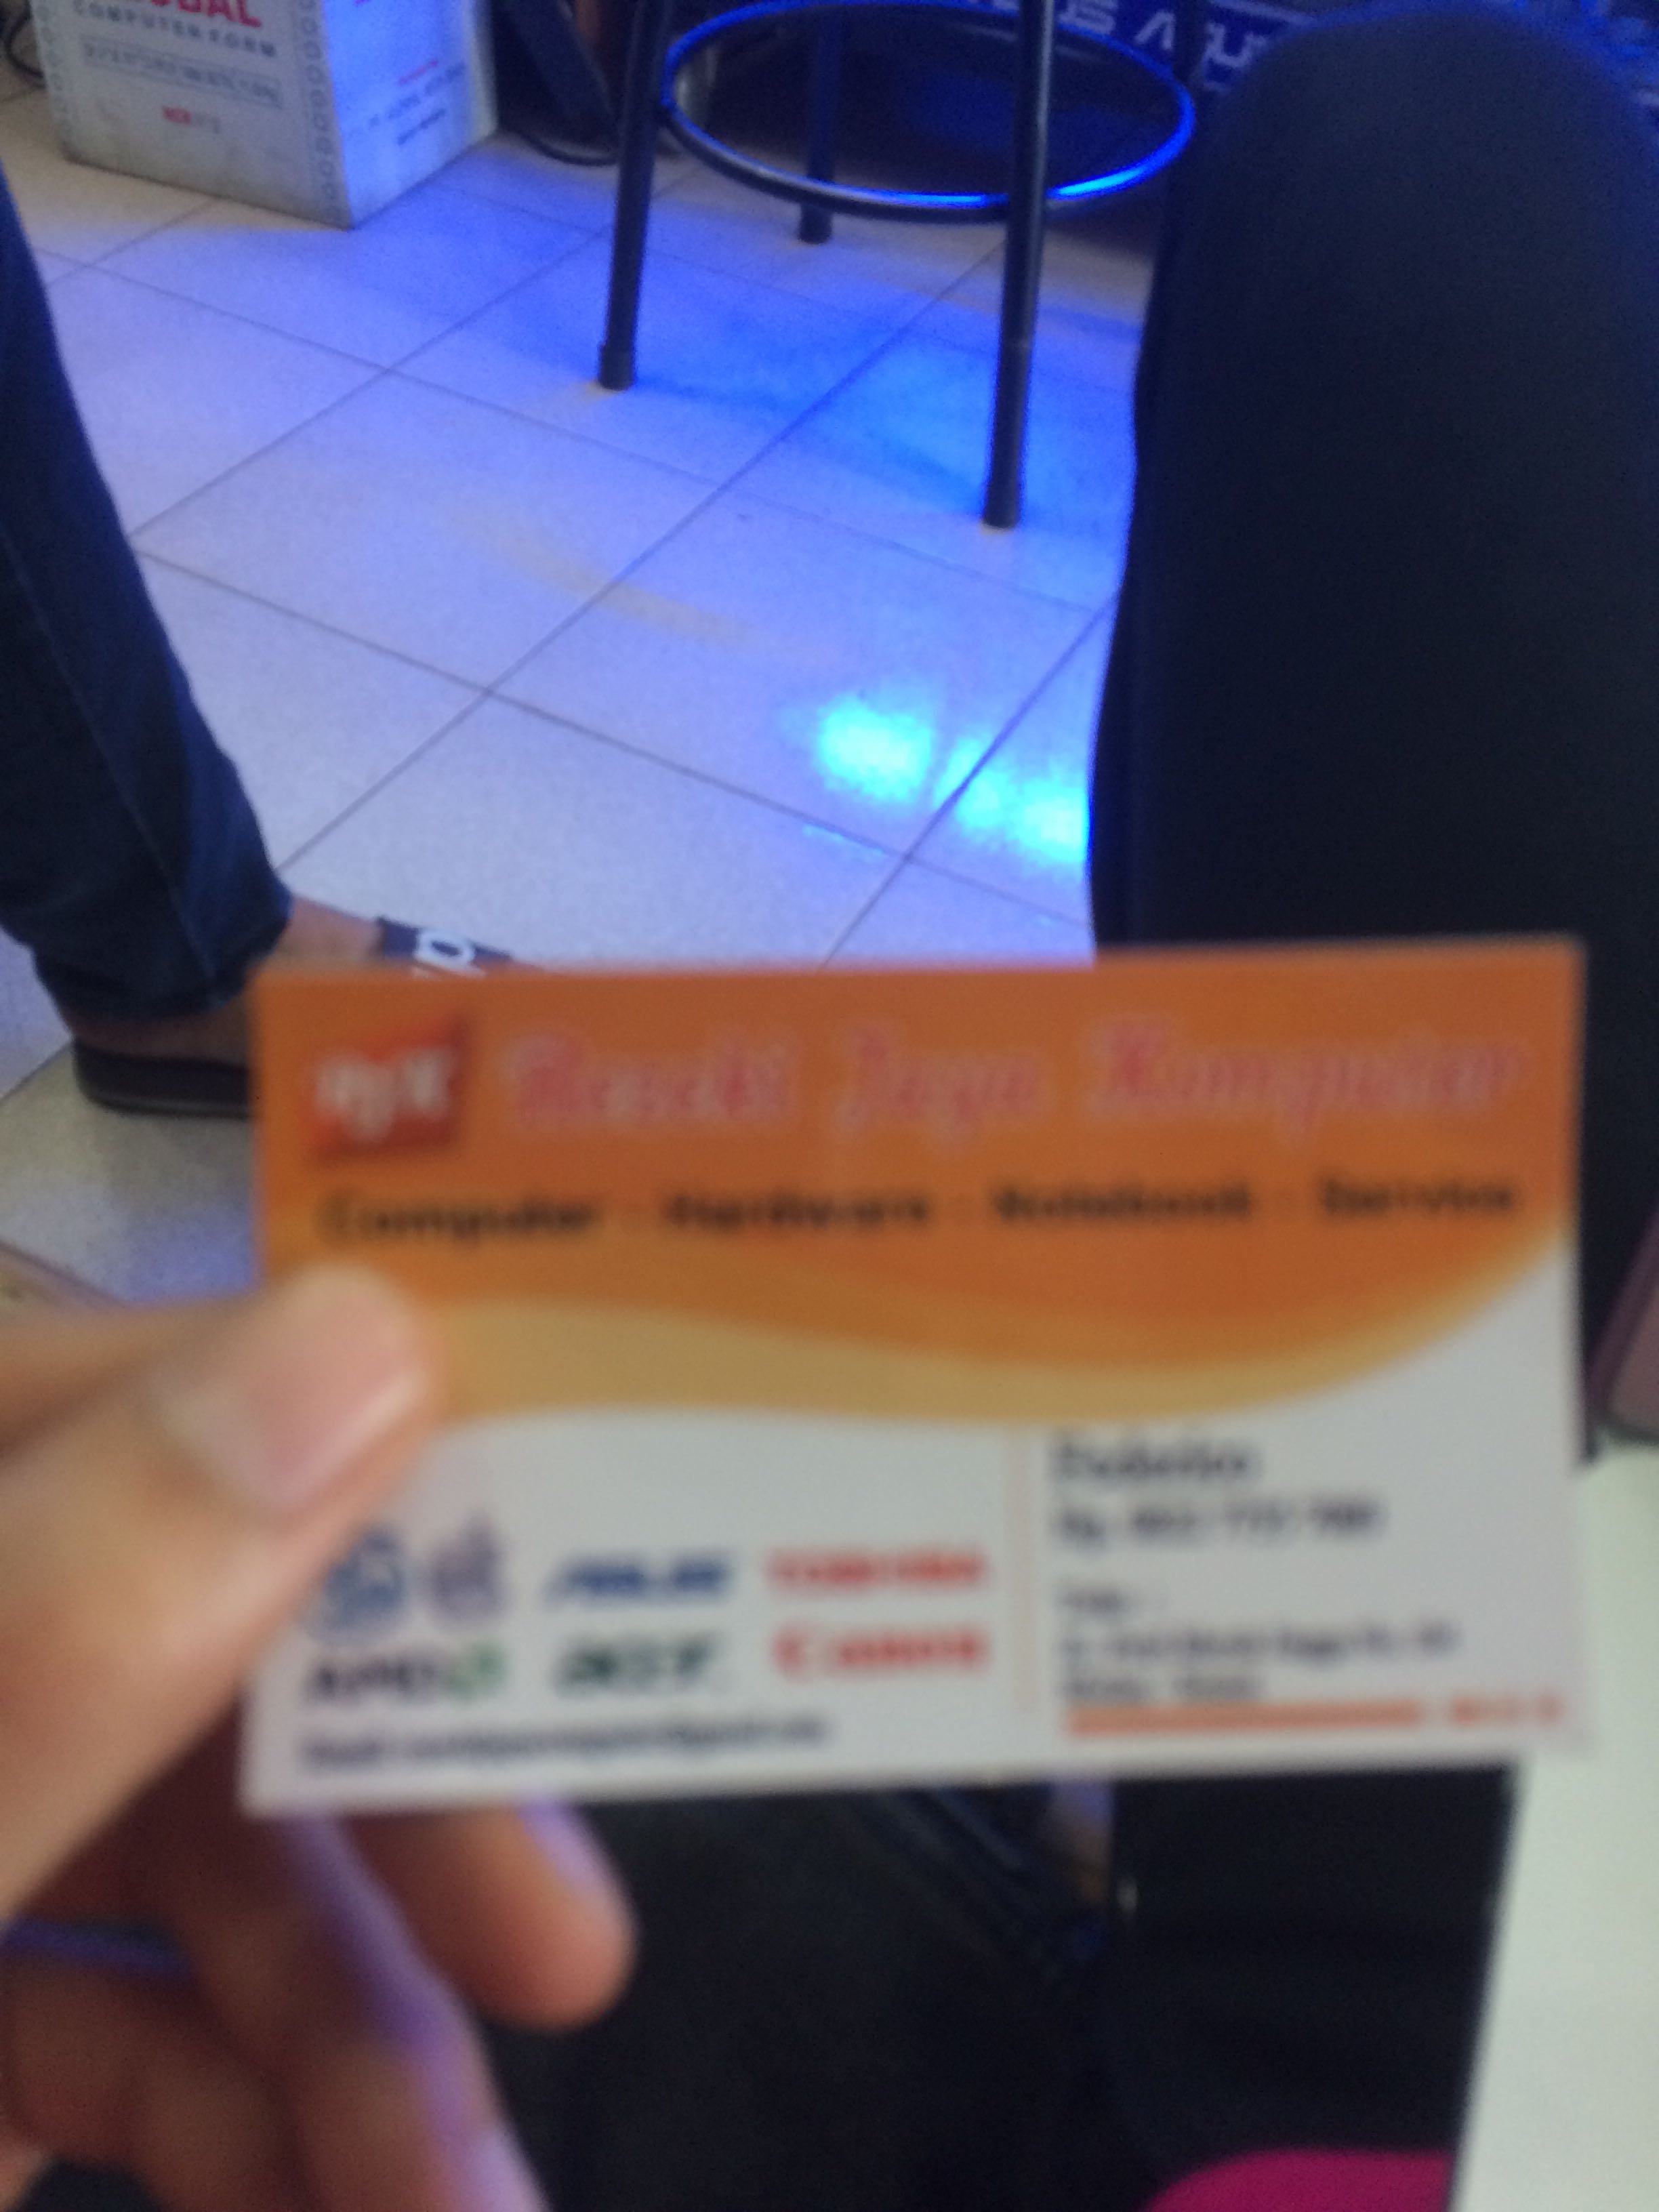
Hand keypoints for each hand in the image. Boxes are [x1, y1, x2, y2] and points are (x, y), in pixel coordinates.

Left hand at [0, 1272, 633, 2211]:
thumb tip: (368, 1336)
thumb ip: (71, 1613)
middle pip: (196, 1643)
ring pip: (180, 1848)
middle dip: (390, 1822)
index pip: (134, 1392)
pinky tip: (345, 2196)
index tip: (577, 1536)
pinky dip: (239, 2100)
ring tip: (459, 2200)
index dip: (361, 1441)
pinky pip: (111, 1999)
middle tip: (568, 1955)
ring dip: (346, 2024)